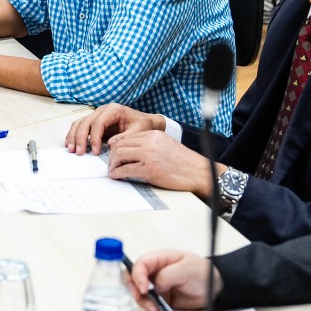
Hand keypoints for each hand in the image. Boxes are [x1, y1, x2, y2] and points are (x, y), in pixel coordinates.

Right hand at [65, 103, 163, 154]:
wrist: (145, 121)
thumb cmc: (142, 125)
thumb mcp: (138, 132)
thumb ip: (124, 138)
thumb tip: (109, 144)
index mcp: (113, 110)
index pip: (98, 123)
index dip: (94, 138)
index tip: (96, 152)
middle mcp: (102, 110)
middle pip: (85, 122)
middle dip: (80, 138)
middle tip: (79, 152)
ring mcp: (97, 115)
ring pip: (79, 123)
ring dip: (73, 136)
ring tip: (71, 149)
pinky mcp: (94, 121)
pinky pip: (80, 126)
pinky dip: (74, 135)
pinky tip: (71, 144)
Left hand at [105, 131, 220, 197]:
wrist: (199, 172)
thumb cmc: (184, 162)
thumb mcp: (166, 145)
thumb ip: (150, 144)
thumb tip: (131, 150)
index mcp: (154, 134)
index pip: (127, 137)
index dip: (117, 146)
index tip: (114, 153)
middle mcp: (150, 142)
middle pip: (120, 145)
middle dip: (112, 155)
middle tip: (111, 164)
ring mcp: (149, 155)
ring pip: (120, 155)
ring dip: (113, 164)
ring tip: (112, 170)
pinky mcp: (149, 170)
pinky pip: (125, 170)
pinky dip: (117, 173)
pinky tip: (116, 176)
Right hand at [129, 250, 220, 310]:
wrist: (214, 289)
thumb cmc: (203, 273)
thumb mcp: (187, 269)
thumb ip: (167, 275)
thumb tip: (154, 285)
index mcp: (160, 259)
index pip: (141, 264)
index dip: (138, 275)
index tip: (144, 288)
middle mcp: (155, 272)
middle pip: (134, 278)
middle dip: (134, 289)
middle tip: (141, 298)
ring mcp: (157, 286)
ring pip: (140, 293)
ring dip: (144, 302)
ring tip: (155, 308)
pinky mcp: (161, 298)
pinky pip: (149, 304)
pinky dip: (151, 309)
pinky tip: (159, 310)